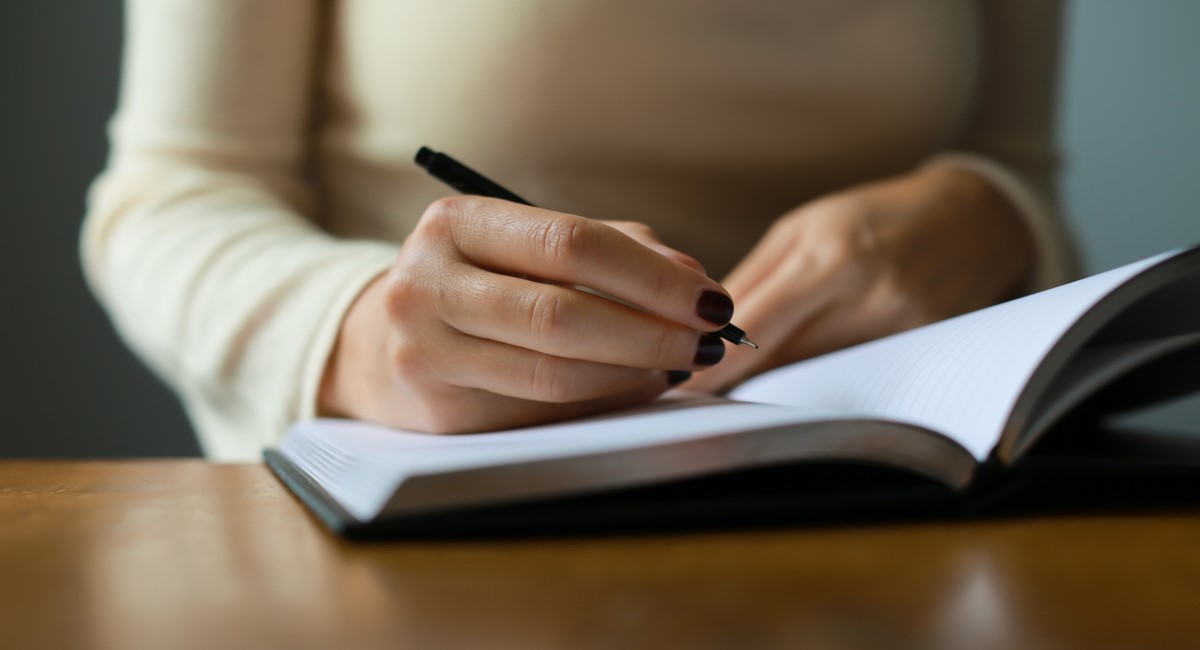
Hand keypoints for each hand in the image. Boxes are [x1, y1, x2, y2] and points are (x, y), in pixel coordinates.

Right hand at [319, 196, 734, 432]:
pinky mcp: (439, 411)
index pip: (569, 244)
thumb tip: (693, 280)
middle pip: (561, 314)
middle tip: (708, 343)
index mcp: (456, 224)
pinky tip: (635, 386)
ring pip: (554, 374)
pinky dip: (604, 401)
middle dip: (652, 332)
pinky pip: (542, 414)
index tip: (711, 298)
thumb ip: (614, 249)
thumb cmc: (479, 283)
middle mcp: (428, 285)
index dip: (650, 276)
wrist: (382, 343)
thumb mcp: (529, 245)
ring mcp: (426, 353)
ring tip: (677, 364)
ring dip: (634, 373)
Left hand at [685, 164, 1035, 391]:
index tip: (678, 383)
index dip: (714, 361)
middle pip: (784, 361)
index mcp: (831, 257)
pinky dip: (820, 378)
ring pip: (813, 376)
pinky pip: (851, 377)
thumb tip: (699, 326)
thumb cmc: (873, 217)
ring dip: (776, 380)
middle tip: (697, 386)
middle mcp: (869, 296)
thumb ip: (754, 279)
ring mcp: (901, 329)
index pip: (758, 327)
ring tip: (747, 377)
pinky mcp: (923, 352)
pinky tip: (803, 374)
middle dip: (739, 376)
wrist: (973, 220)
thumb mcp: (804, 229)